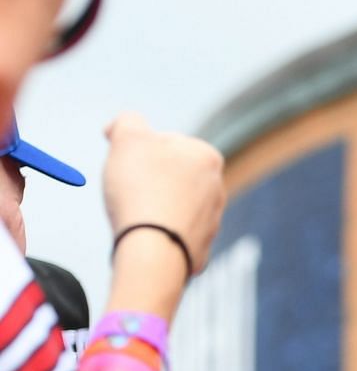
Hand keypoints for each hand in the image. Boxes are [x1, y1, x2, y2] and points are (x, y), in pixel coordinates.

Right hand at [102, 112, 225, 274]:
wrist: (154, 248)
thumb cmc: (142, 188)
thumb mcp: (128, 139)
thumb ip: (128, 122)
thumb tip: (124, 123)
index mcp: (207, 157)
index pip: (164, 141)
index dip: (137, 149)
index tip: (125, 163)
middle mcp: (217, 188)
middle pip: (168, 174)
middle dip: (146, 178)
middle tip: (128, 189)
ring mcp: (212, 220)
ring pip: (170, 204)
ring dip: (150, 205)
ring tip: (135, 213)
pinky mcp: (200, 248)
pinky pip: (171, 233)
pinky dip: (156, 232)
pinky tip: (145, 234)